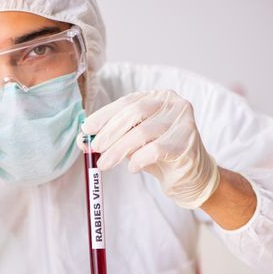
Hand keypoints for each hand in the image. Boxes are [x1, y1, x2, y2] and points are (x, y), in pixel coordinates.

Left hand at [80, 90, 219, 208]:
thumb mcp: (131, 143)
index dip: (104, 115)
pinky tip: (132, 167)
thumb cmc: (158, 155)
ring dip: (118, 150)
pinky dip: (139, 159)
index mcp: (157, 97)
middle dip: (109, 133)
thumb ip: (111, 138)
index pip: (126, 102)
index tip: (86, 129)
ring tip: (105, 164)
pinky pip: (156, 149)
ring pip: (142, 132)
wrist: (190, 176)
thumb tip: (82, 141)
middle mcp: (172, 103)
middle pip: (133, 114)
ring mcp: (183, 120)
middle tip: (95, 149)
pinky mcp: (187, 141)